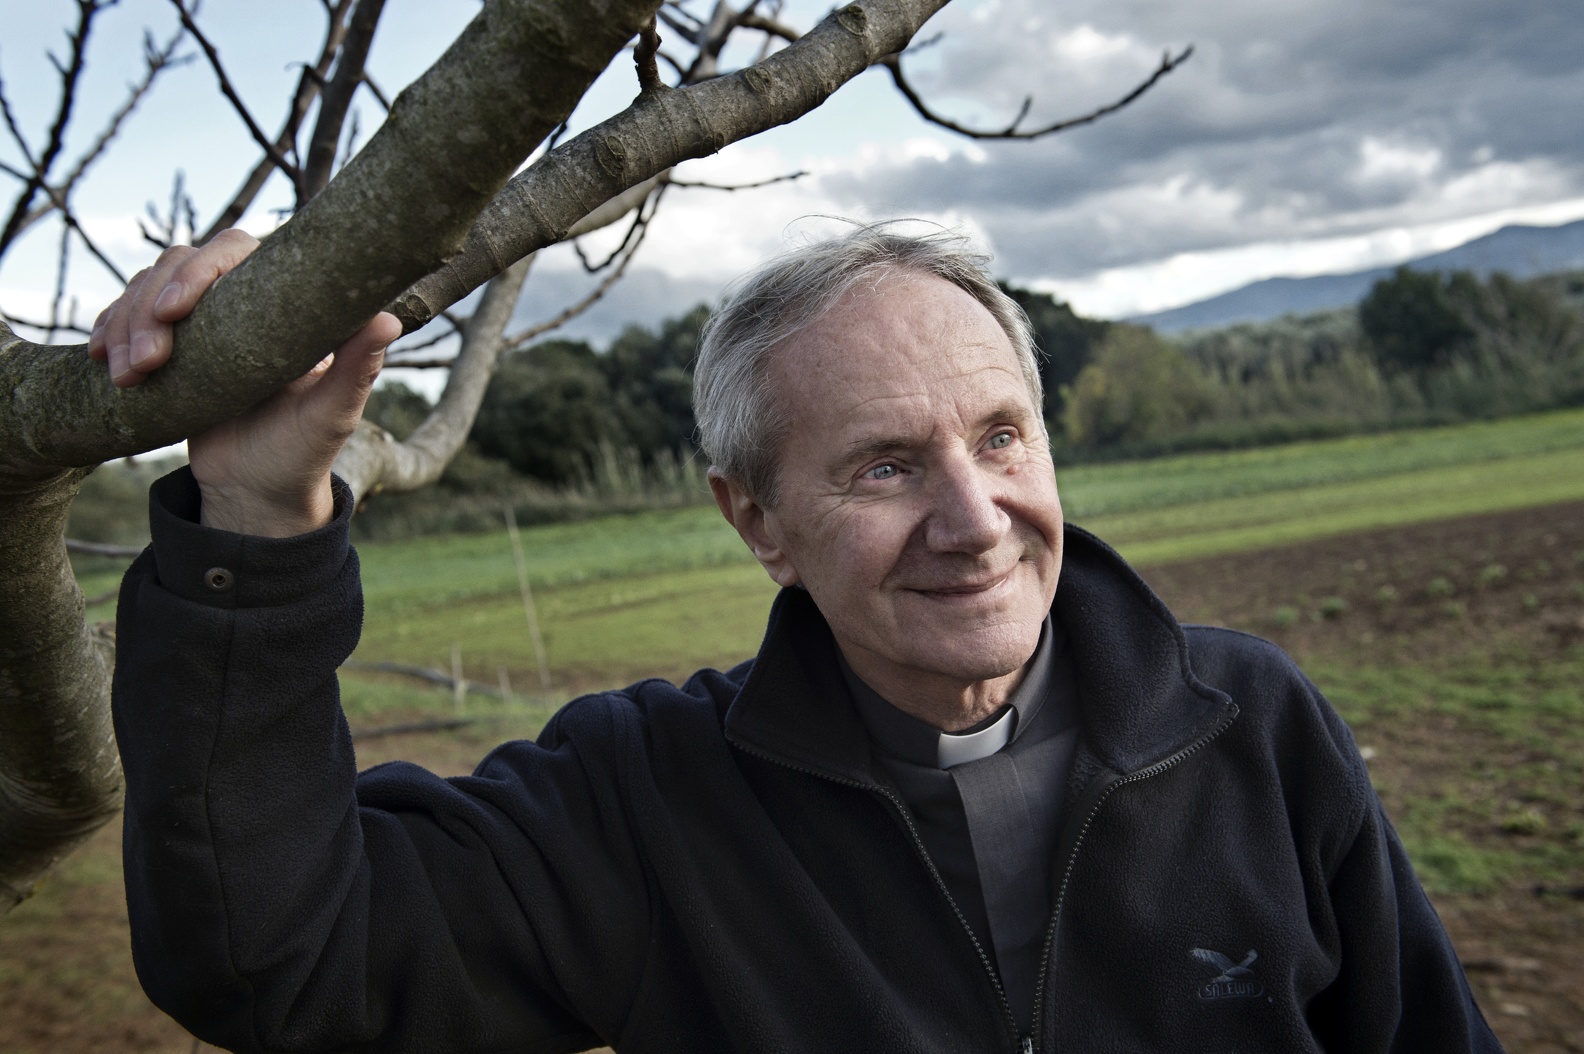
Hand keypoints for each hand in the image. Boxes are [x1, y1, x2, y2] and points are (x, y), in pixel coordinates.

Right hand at [88, 230, 400, 536]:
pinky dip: (109, 330)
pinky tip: (102, 359)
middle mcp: (242, 302)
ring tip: (126, 377)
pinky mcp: (170, 344)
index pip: (234, 250)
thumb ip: (356, 369)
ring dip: (125, 324)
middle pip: (180, 262)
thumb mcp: (331, 416)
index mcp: (283, 304)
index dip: (198, 270)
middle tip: (146, 362)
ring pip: (145, 286)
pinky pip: (127, 316)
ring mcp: (202, 321)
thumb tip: (386, 320)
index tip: (175, 311)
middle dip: (149, 306)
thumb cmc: (304, 453)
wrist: (258, 492)